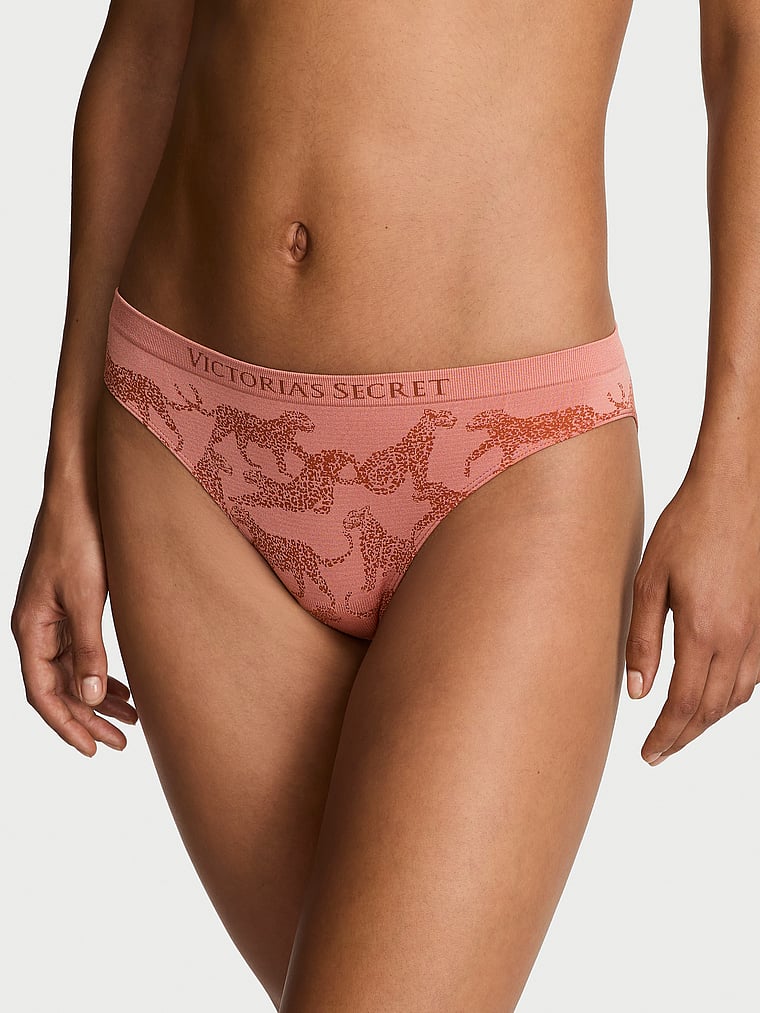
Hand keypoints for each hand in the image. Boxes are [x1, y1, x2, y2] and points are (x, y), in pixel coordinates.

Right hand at [10, 493, 137, 756]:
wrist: (82, 492)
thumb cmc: (79, 537)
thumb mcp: (87, 596)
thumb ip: (89, 648)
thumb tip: (92, 698)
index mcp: (31, 628)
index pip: (42, 694)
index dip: (67, 725)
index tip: (93, 750)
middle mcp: (36, 627)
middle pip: (58, 688)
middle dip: (88, 719)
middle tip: (120, 743)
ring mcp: (53, 616)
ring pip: (72, 671)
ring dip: (99, 697)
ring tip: (133, 719)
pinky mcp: (71, 604)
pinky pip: (81, 651)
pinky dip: (101, 671)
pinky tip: (123, 686)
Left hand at [625, 466, 759, 763]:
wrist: (735, 492)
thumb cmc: (687, 528)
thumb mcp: (649, 581)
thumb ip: (642, 639)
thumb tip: (637, 692)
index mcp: (704, 631)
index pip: (685, 706)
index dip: (665, 736)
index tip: (648, 755)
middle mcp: (738, 639)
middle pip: (712, 710)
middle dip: (684, 736)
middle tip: (658, 752)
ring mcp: (758, 630)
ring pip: (737, 697)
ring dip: (708, 720)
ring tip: (681, 729)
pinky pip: (753, 674)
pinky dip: (731, 696)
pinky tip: (713, 694)